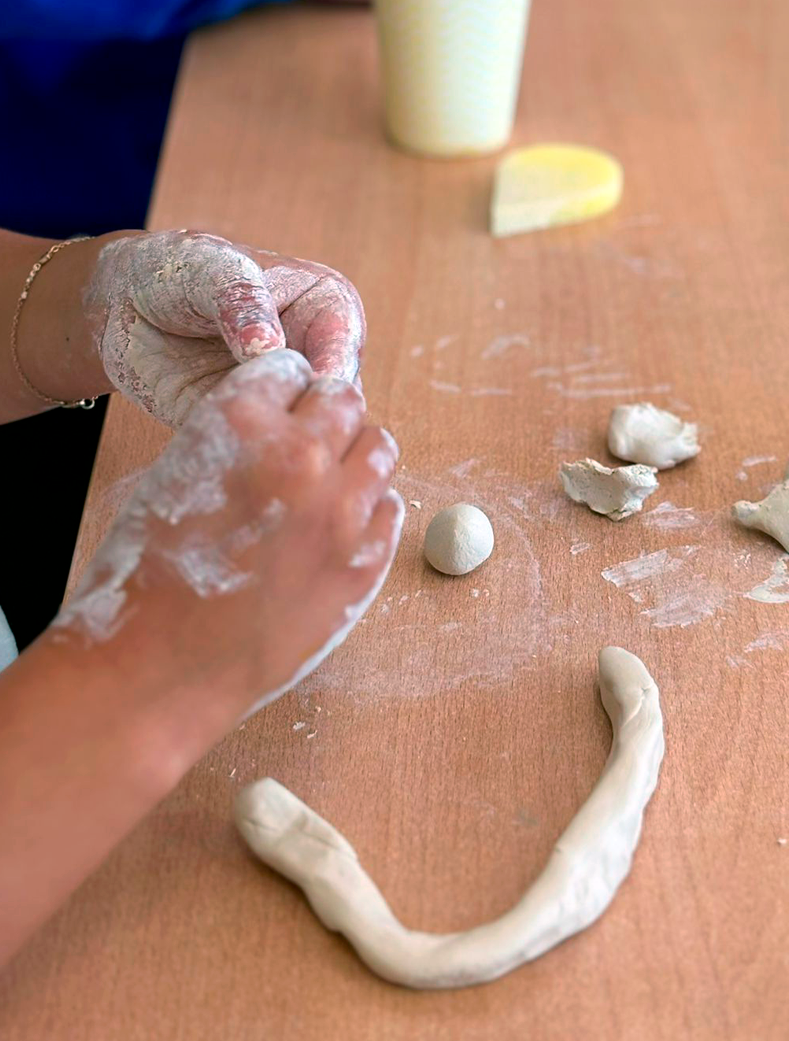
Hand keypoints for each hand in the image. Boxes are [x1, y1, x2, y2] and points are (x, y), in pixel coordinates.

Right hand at [52, 350, 403, 719]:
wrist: (156, 672)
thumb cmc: (146, 577)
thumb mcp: (176, 473)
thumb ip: (240, 436)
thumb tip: (287, 418)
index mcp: (242, 422)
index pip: (289, 368)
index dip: (281, 392)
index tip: (278, 412)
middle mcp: (300, 455)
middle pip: (344, 399)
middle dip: (324, 417)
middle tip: (305, 448)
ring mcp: (341, 512)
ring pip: (378, 448)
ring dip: (354, 458)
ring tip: (323, 487)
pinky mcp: (364, 562)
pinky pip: (389, 509)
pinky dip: (367, 512)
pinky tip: (334, 531)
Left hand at [85, 229, 365, 427]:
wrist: (125, 303)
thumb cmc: (182, 271)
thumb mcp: (213, 271)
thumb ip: (243, 302)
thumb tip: (268, 349)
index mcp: (329, 310)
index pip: (345, 346)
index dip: (329, 369)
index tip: (305, 387)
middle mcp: (317, 357)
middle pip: (334, 401)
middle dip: (308, 417)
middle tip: (275, 425)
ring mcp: (287, 396)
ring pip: (303, 434)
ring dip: (276, 441)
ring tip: (238, 432)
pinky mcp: (254, 428)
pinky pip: (259, 452)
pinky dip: (243, 453)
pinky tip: (216, 443)